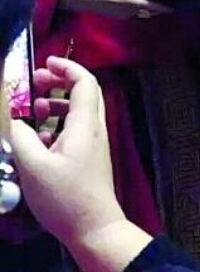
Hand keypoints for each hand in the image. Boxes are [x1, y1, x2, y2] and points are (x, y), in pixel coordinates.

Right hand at [10, 58, 123, 248]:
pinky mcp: (91, 157)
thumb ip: (21, 138)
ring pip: (80, 111)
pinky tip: (39, 139)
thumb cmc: (66, 197)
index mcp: (86, 124)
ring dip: (58, 104)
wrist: (94, 227)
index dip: (67, 67)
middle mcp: (95, 128)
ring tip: (35, 110)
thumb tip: (14, 120)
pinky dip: (59, 124)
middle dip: (60, 81)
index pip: (85, 81)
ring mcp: (95, 143)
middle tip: (36, 82)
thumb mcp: (34, 167)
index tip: (46, 63)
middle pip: (84, 92)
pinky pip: (77, 129)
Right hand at [61, 0, 169, 18]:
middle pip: (150, 10)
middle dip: (160, 4)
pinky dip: (141, 6)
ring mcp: (123, 14)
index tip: (176, 4)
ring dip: (150, 5)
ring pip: (143, 12)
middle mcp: (129, 10)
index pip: (153, 7)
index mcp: (130, 0)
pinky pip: (135, 12)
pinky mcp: (119, 15)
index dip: (165, 6)